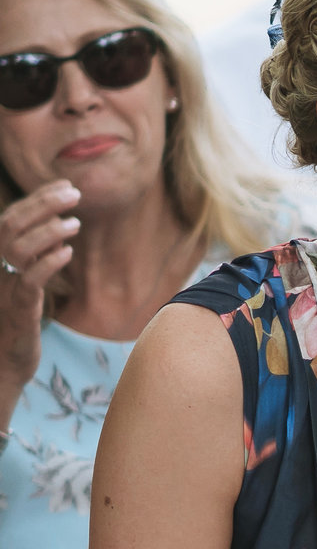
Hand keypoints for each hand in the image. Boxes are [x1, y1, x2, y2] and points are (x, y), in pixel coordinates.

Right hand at [0, 183, 79, 394]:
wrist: (4, 364)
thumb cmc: (16, 321)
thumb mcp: (25, 283)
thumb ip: (36, 255)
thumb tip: (58, 226)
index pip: (11, 218)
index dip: (37, 198)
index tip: (65, 185)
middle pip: (11, 226)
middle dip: (43, 204)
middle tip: (75, 193)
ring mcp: (3, 288)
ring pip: (18, 249)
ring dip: (49, 231)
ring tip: (76, 224)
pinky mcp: (18, 309)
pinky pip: (29, 280)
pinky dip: (49, 262)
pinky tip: (68, 253)